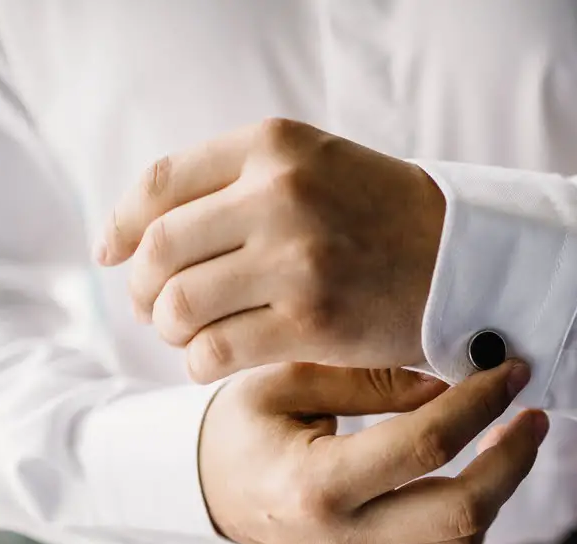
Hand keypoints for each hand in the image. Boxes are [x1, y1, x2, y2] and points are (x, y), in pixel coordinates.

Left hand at [97, 118, 445, 383]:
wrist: (467, 257)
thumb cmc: (382, 216)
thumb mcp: (314, 166)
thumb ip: (235, 183)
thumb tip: (136, 230)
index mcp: (275, 146)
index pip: (161, 185)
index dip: (122, 224)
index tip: (109, 253)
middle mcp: (281, 194)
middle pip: (160, 249)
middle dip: (140, 287)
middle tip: (148, 307)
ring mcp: (297, 259)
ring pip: (179, 305)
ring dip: (168, 329)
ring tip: (184, 334)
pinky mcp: (313, 322)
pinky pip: (216, 350)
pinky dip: (198, 363)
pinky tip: (210, 360)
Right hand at [198, 360, 546, 543]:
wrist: (209, 489)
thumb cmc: (243, 425)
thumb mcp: (286, 381)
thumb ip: (367, 380)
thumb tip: (445, 383)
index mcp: (317, 485)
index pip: (424, 446)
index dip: (479, 403)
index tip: (509, 370)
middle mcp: (344, 537)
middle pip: (462, 511)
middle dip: (513, 460)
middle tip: (531, 414)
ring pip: (462, 543)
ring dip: (500, 489)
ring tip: (505, 437)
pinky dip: (475, 521)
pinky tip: (475, 476)